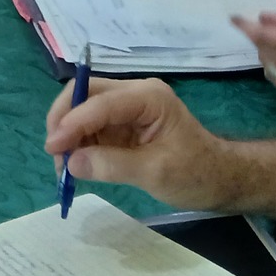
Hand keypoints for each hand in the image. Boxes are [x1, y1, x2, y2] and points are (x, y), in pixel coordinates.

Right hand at [44, 77, 228, 210]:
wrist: (222, 180)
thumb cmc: (197, 174)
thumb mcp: (156, 173)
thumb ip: (112, 165)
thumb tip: (71, 163)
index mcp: (148, 98)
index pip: (101, 102)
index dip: (73, 122)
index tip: (54, 147)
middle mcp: (134, 95)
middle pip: (86, 94)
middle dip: (64, 120)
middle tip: (54, 153)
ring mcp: (127, 108)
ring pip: (83, 109)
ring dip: (68, 133)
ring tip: (62, 165)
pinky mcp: (122, 124)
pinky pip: (91, 126)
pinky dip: (78, 142)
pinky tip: (74, 162)